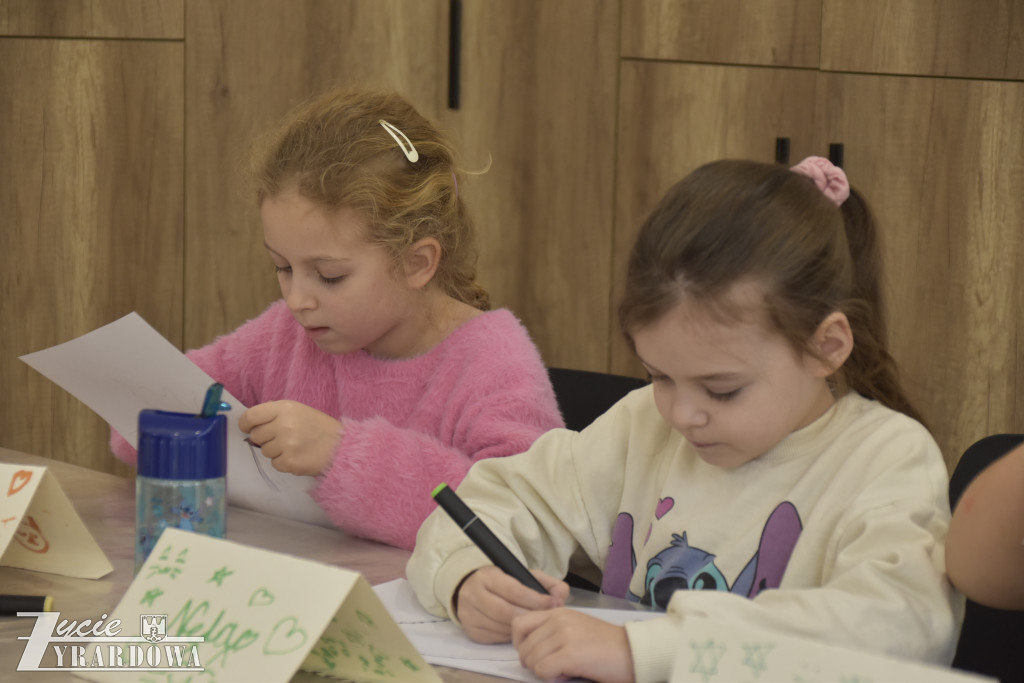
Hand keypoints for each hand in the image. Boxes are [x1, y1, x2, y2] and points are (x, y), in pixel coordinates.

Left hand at [238, 400, 342, 475]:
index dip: (245, 423)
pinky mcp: (289, 462)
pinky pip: (274, 464)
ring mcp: (286, 445)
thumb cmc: (319, 427)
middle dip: (264, 438)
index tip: (247, 428)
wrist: (341, 446)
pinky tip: (297, 456)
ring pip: (264, 451)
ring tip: (293, 447)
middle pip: (256, 436)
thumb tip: (251, 422)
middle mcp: (284, 425)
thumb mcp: (299, 410)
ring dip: (275, 451)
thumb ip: (276, 413)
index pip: (251, 416)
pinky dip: (283, 462)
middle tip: (281, 438)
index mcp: (285, 408)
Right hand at [456, 566, 568, 643]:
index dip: (534, 599)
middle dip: (529, 616)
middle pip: (505, 611)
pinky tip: (520, 631)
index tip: (552, 603)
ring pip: (501, 626)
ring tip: (535, 625)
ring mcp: (469, 614)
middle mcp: (473, 594)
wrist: (473, 589)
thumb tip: (560, 598)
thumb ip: (547, 583)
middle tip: (545, 619)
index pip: (513, 590)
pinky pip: (495, 637)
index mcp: (487, 576)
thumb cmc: (505, 583)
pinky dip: (511, 636)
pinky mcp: (471, 631)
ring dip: (521, 629)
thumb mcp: (524, 576)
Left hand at [513, 608, 634, 682]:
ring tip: (563, 670)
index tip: (532, 655)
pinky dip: (550, 677)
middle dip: (533, 663)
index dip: (520, 644)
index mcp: (558, 612)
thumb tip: (529, 651)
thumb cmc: (605, 646)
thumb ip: (552, 632)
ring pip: (531, 660)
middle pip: (524, 647)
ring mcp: (564, 635)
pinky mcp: (571, 654)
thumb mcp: (575, 629)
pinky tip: (566, 675)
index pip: (519, 624)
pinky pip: (543, 670)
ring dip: (543, 671)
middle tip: (552, 668)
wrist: (633, 652)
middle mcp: (559, 620)